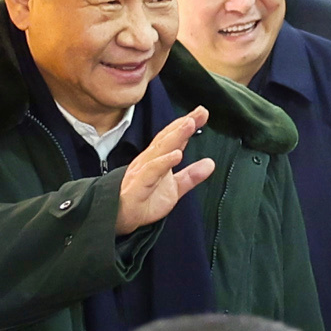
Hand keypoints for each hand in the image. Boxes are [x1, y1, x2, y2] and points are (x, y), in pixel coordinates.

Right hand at [113, 108, 215, 235]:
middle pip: (167, 138)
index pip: (173, 138)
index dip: (187, 124)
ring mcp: (142, 171)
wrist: (120, 218)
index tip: (202, 113)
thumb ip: (190, 176)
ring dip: (175, 136)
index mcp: (157, 159)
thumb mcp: (174, 189)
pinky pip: (151, 171)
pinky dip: (164, 162)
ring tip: (189, 124)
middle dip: (183, 124)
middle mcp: (149, 160)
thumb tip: (210, 163)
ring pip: (160, 150)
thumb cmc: (144, 201)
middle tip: (200, 112)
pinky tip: (176, 154)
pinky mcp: (138, 185)